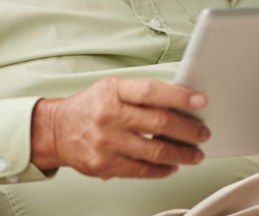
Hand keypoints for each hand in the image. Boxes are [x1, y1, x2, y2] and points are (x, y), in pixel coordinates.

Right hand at [30, 77, 210, 179]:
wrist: (56, 130)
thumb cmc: (89, 107)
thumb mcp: (111, 89)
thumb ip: (142, 94)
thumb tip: (181, 103)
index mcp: (112, 91)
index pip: (151, 91)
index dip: (179, 96)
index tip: (200, 101)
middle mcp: (108, 115)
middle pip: (160, 123)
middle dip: (189, 130)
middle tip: (202, 133)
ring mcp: (106, 142)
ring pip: (156, 151)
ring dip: (183, 154)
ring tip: (194, 153)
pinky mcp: (105, 165)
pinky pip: (143, 170)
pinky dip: (163, 169)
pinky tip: (172, 165)